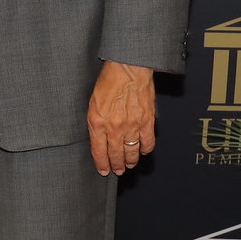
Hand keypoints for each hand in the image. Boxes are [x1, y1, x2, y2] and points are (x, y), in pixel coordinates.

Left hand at [87, 61, 155, 175]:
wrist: (128, 69)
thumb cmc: (109, 81)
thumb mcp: (92, 103)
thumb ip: (95, 122)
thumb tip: (99, 138)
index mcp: (97, 123)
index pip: (99, 151)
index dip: (102, 164)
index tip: (104, 170)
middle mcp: (114, 128)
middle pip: (115, 155)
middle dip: (116, 166)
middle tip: (118, 170)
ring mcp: (132, 126)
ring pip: (132, 152)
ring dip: (131, 161)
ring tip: (129, 164)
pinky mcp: (147, 122)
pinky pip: (147, 142)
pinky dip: (146, 149)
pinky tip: (143, 151)